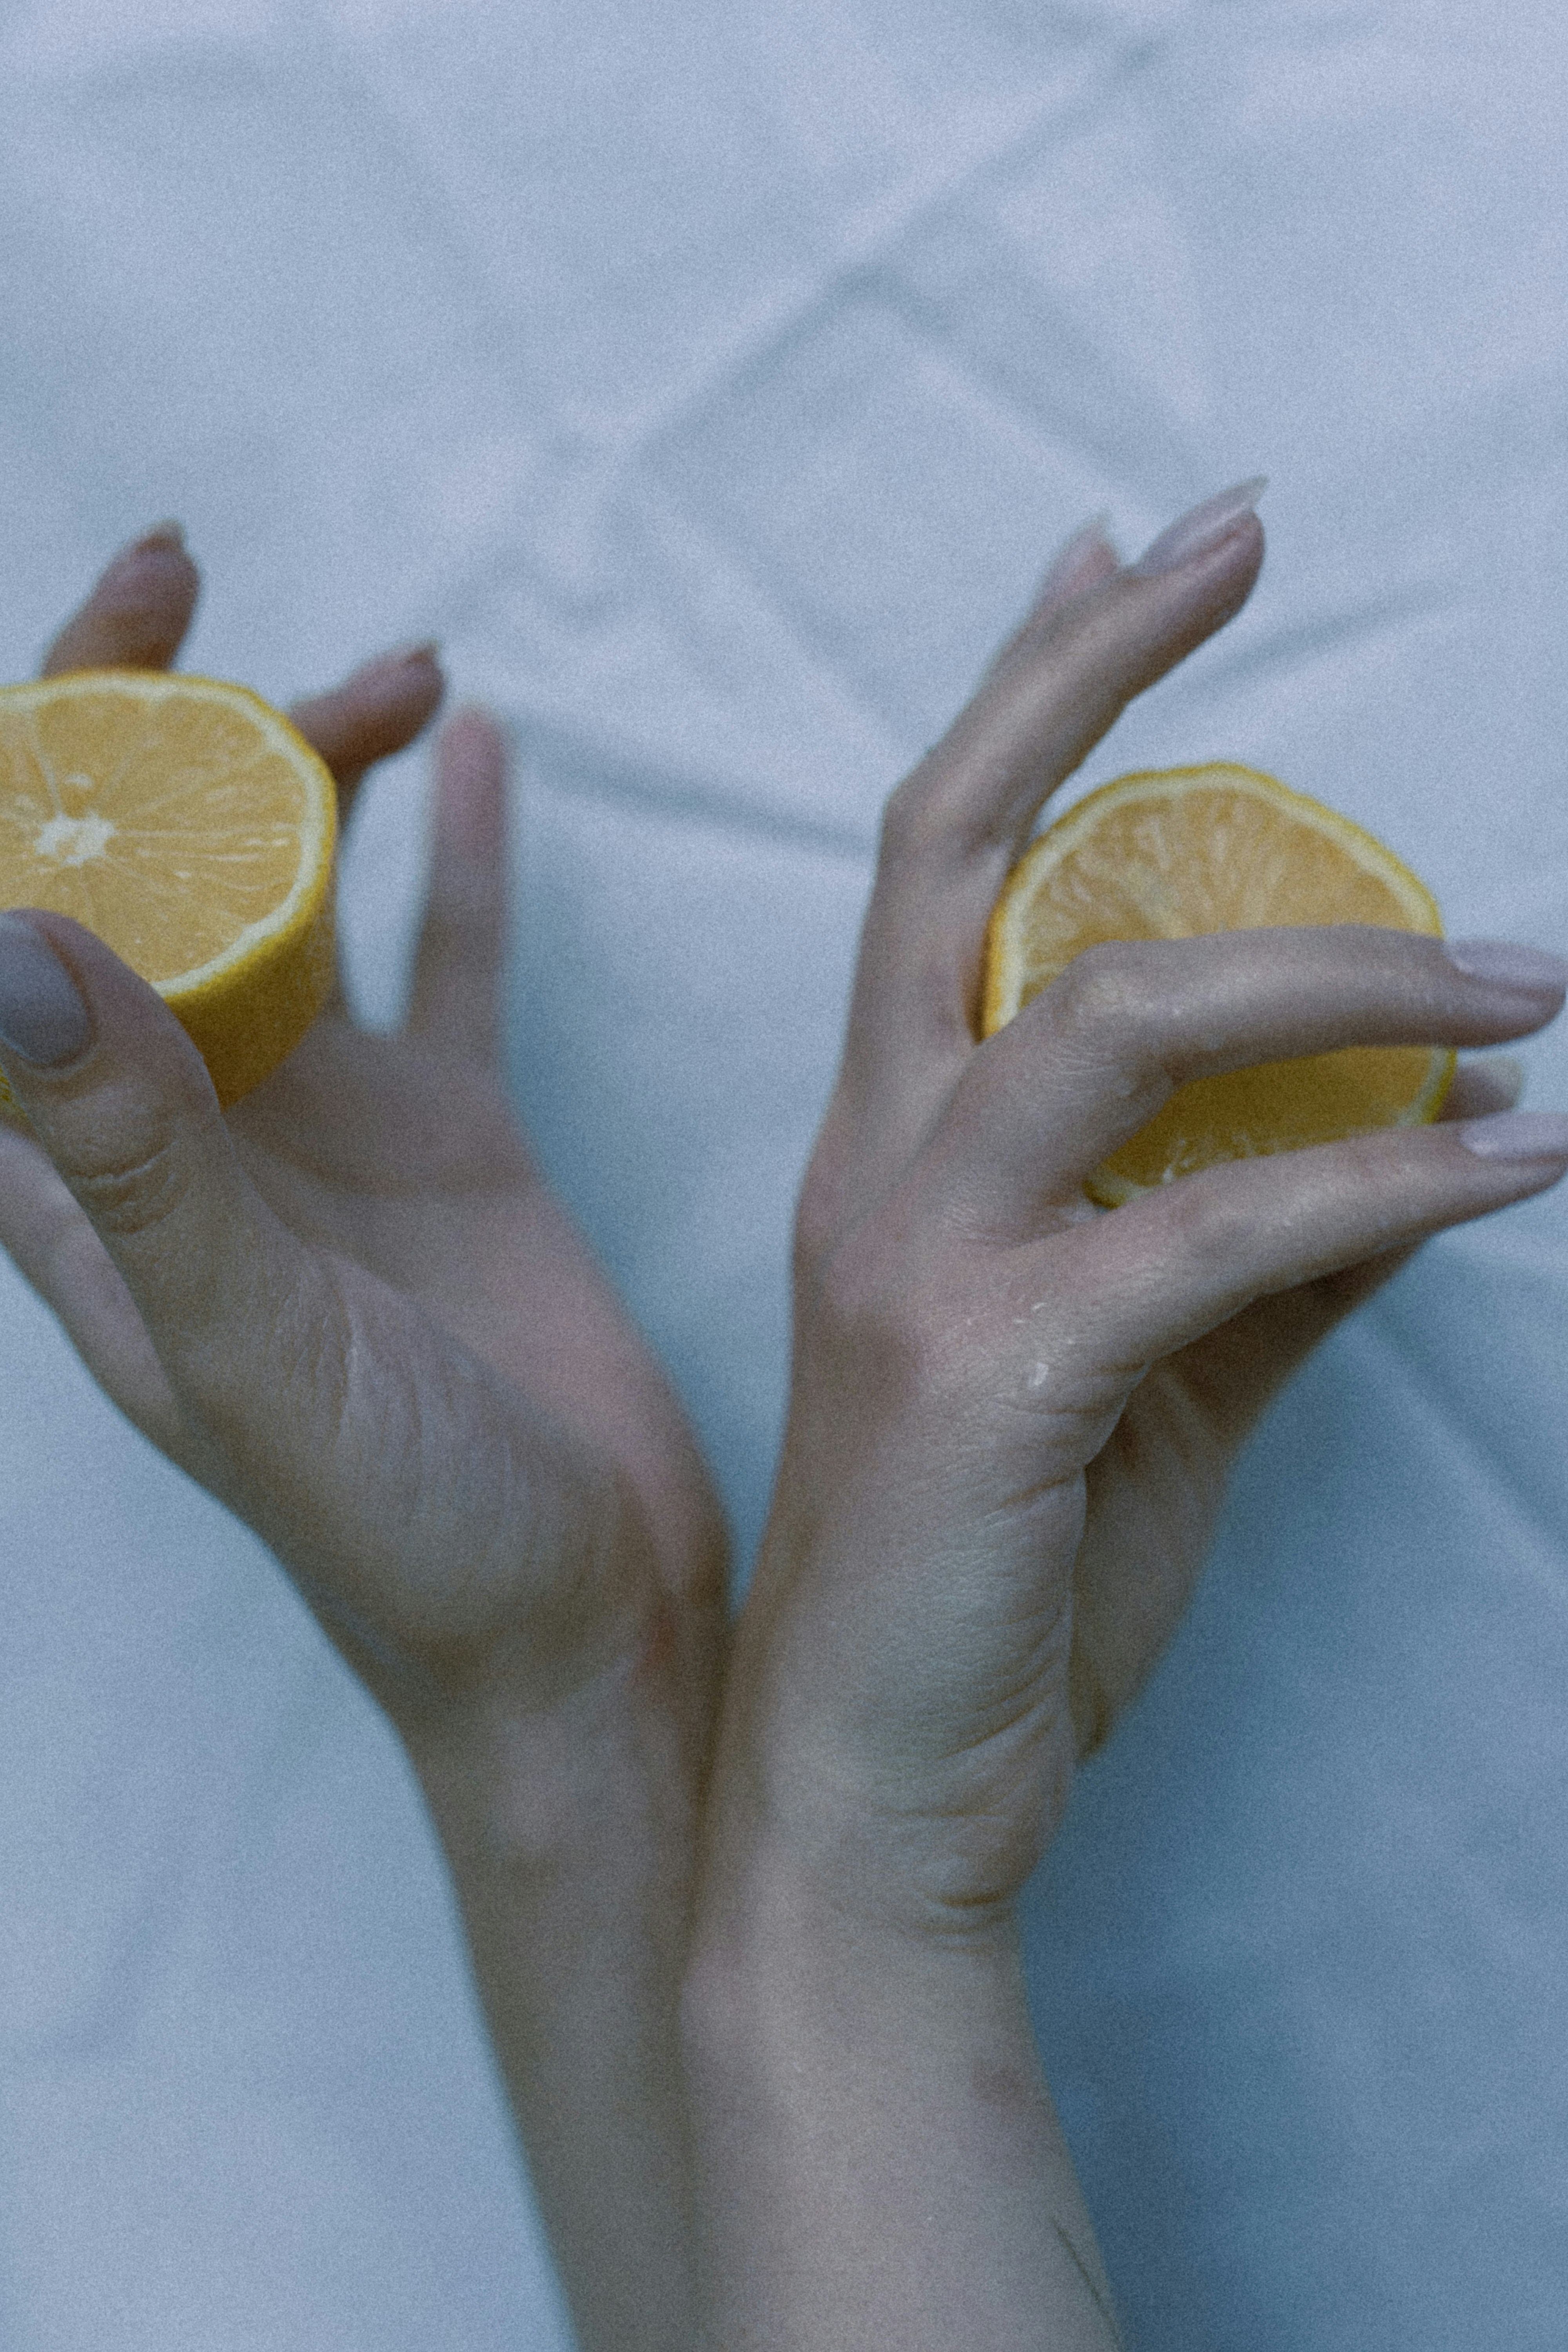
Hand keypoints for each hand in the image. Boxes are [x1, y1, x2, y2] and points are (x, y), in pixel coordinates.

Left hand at [0, 527, 725, 2350]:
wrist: (580, 1631)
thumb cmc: (404, 1535)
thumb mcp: (250, 1343)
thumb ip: (132, 1152)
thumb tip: (3, 941)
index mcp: (93, 1187)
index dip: (13, 775)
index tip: (91, 636)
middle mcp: (188, 1137)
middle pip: (126, 883)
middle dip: (138, 724)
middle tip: (189, 579)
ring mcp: (322, 1133)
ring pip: (283, 899)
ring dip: (313, 773)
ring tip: (403, 673)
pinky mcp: (452, 1142)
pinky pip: (442, 964)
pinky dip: (461, 855)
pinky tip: (484, 747)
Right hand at [684, 495, 1567, 2349]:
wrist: (875, 1798)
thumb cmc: (992, 1580)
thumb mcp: (1142, 1384)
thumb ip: (1253, 1252)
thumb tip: (1419, 1148)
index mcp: (887, 1152)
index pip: (938, 865)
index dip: (1029, 689)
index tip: (1127, 551)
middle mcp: (872, 1168)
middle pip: (956, 856)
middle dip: (1087, 676)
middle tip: (1234, 533)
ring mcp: (916, 1263)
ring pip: (1115, 1019)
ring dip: (1351, 973)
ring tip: (1536, 981)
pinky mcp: (991, 1377)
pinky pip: (1222, 1232)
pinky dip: (1388, 1187)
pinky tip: (1519, 1167)